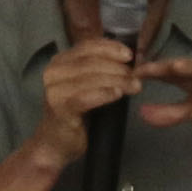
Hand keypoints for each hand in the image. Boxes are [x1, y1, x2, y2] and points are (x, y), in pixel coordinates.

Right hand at [24, 37, 143, 169]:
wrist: (57, 144)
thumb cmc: (76, 115)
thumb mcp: (88, 86)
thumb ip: (100, 70)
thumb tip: (129, 59)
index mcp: (60, 62)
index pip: (88, 46)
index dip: (111, 48)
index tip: (130, 55)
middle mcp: (54, 72)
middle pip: (91, 62)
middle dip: (118, 67)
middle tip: (137, 76)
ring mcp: (55, 90)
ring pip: (90, 78)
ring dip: (117, 80)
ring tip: (135, 86)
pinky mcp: (59, 107)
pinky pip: (85, 97)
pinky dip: (104, 94)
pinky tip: (118, 94)